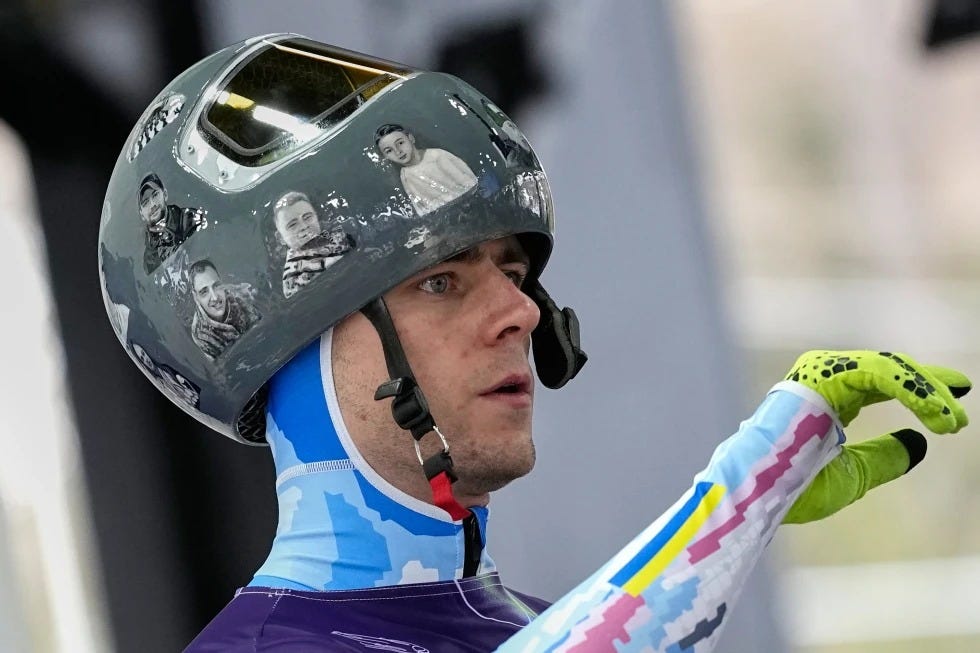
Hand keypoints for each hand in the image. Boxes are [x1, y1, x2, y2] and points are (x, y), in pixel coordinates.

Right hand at [782, 350, 970, 523]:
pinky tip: (931, 411)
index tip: (956, 402)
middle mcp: (823, 379)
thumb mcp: (854, 473)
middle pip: (889, 371)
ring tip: (950, 420)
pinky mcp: (823, 373)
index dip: (920, 390)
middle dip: (930, 388)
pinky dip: (911, 389)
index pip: (881, 383)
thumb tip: (919, 443)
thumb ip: (884, 456)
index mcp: (826, 400)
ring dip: (926, 392)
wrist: (762, 493)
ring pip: (889, 368)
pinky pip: (879, 372)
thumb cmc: (794, 488)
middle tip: (958, 416)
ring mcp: (821, 372)